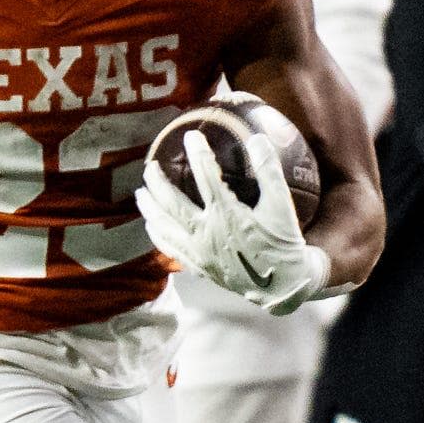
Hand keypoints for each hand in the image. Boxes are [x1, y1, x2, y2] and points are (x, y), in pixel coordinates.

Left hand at [141, 132, 332, 313]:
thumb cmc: (283, 243)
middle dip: (157, 182)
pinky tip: (152, 225)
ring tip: (140, 193)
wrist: (282, 285)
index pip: (206, 175)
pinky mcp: (198, 266)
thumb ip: (269, 171)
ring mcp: (199, 251)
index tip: (191, 137)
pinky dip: (157, 234)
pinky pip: (170, 248)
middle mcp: (207, 232)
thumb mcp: (282, 205)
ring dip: (149, 208)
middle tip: (150, 166)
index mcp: (228, 214)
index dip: (198, 152)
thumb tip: (258, 139)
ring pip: (164, 226)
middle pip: (172, 202)